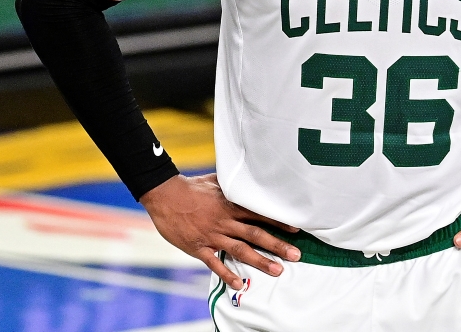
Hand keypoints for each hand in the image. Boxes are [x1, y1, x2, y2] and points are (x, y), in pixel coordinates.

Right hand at [140, 173, 300, 288]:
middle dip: (277, 245)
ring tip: (277, 270)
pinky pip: (215, 263)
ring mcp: (212, 235)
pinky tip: (239, 284)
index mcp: (230, 204)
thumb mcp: (215, 180)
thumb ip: (232, 183)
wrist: (165, 195)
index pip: (259, 214)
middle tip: (296, 255)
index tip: (295, 229)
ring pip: (240, 250)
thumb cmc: (191, 187)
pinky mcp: (199, 247)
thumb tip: (248, 175)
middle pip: (255, 234)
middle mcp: (225, 221)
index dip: (278, 221)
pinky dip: (227, 274)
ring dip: (260, 261)